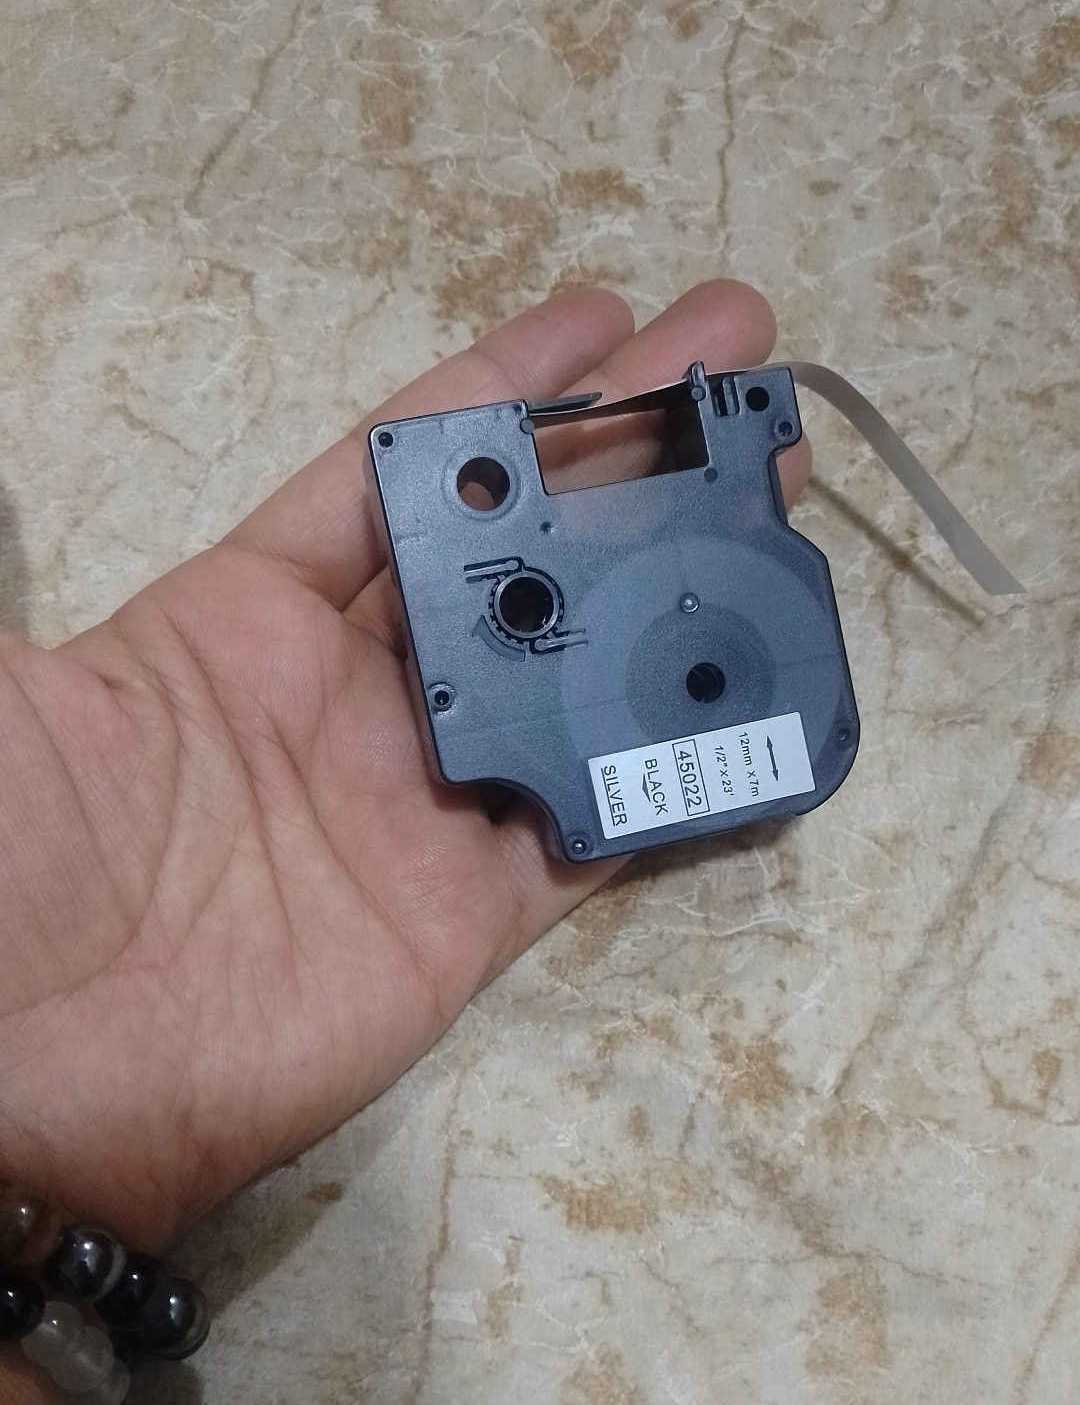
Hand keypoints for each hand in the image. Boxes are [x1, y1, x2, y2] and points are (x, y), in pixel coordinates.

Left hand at [0, 282, 808, 1252]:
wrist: (32, 1086)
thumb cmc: (19, 858)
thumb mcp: (27, 691)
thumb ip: (75, 578)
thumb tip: (49, 461)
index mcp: (240, 616)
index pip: (396, 474)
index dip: (500, 393)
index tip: (604, 318)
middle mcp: (351, 698)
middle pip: (518, 555)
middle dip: (627, 458)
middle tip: (737, 367)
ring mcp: (422, 805)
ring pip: (581, 674)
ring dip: (680, 589)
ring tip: (778, 496)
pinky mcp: (473, 916)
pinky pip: (599, 825)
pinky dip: (681, 766)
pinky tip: (760, 687)